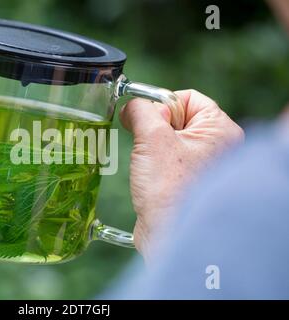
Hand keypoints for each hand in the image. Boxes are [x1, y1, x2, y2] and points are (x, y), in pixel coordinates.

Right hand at [119, 89, 243, 258]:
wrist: (168, 235)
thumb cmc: (168, 189)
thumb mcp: (151, 138)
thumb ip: (140, 111)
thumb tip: (131, 106)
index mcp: (219, 131)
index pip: (189, 98)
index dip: (163, 104)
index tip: (146, 120)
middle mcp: (217, 147)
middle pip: (178, 118)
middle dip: (154, 127)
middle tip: (146, 144)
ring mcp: (202, 166)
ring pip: (170, 140)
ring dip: (151, 147)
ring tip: (148, 164)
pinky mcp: (187, 182)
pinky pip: (167, 160)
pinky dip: (153, 163)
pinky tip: (148, 177)